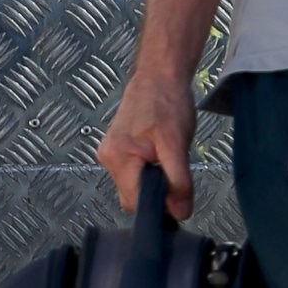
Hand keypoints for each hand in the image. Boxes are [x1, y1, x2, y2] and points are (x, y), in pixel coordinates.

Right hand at [97, 68, 196, 220]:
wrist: (160, 74)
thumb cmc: (167, 101)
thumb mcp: (177, 144)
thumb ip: (178, 182)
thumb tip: (179, 213)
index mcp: (117, 157)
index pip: (136, 203)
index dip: (159, 204)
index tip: (176, 193)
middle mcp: (108, 157)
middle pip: (133, 197)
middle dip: (156, 191)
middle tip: (173, 168)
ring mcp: (111, 152)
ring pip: (135, 185)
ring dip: (153, 180)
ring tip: (166, 155)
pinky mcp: (118, 148)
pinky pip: (134, 172)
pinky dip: (149, 169)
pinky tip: (159, 152)